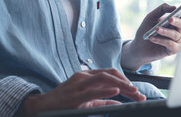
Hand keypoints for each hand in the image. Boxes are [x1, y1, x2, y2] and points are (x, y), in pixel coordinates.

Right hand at [21, 68, 145, 116]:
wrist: (43, 106)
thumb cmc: (65, 103)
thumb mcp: (86, 100)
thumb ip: (102, 101)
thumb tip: (118, 102)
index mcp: (88, 76)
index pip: (111, 74)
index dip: (125, 81)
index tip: (135, 91)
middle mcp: (85, 76)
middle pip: (111, 74)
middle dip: (127, 83)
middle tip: (138, 94)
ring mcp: (80, 84)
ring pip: (105, 79)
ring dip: (121, 85)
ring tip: (132, 92)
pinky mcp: (75, 94)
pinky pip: (93, 91)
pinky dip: (106, 91)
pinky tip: (117, 92)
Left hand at [121, 3, 180, 70]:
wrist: (138, 46)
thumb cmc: (146, 29)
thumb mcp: (152, 16)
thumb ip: (162, 9)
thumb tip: (174, 7)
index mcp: (174, 21)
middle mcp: (177, 30)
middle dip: (177, 21)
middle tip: (170, 19)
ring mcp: (176, 40)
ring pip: (175, 34)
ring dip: (165, 31)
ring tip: (156, 29)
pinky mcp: (173, 50)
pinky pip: (170, 44)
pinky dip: (161, 40)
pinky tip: (152, 38)